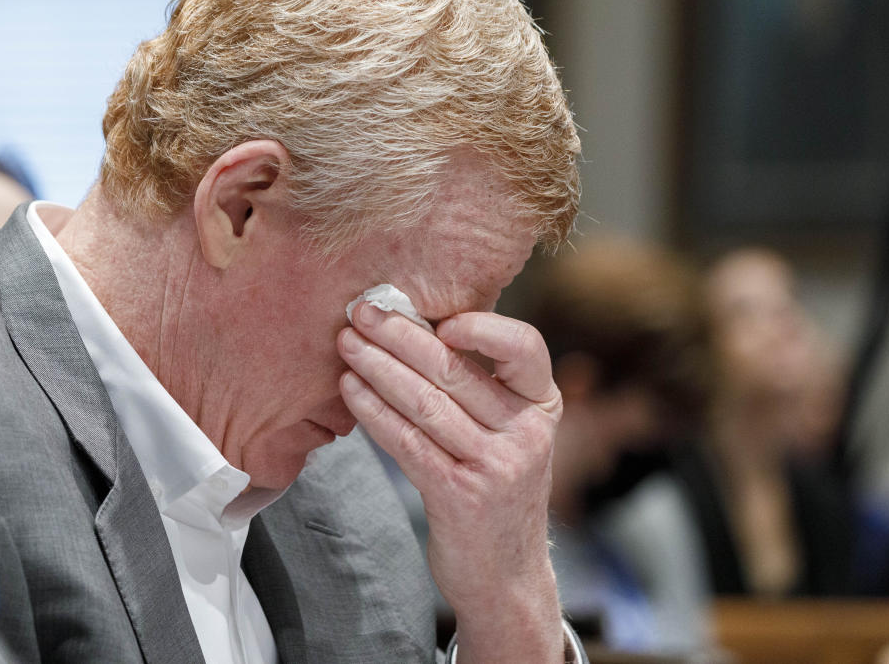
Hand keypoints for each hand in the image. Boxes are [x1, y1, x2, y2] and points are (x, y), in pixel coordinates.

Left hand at [337, 303, 564, 663]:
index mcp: (542, 406)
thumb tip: (414, 327)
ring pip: (425, 402)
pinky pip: (406, 441)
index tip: (435, 316)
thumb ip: (482, 388)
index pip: (525, 347)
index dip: (481, 325)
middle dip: (400, 335)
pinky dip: (373, 411)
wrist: (506, 577)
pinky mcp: (460, 495)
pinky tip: (350, 390)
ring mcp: (497, 466)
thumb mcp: (510, 435)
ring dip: (377, 367)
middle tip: (362, 312)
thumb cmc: (496, 491)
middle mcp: (526, 433)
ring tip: (346, 344)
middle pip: (455, 369)